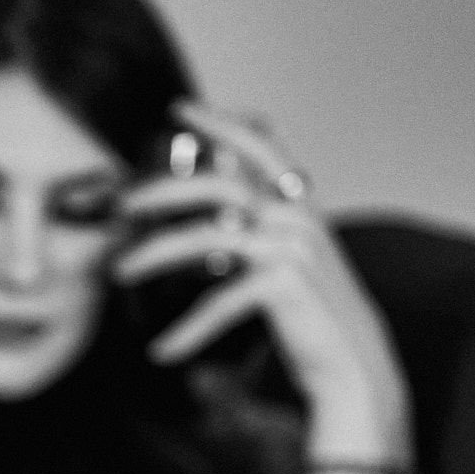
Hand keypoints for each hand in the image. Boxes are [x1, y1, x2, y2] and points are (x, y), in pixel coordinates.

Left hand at [110, 100, 413, 466]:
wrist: (354, 364)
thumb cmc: (313, 312)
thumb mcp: (287, 252)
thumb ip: (257, 215)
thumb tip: (219, 177)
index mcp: (298, 202)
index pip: (260, 144)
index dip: (220, 121)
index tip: (178, 109)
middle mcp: (297, 216)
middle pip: (217, 184)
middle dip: (161, 190)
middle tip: (123, 207)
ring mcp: (292, 246)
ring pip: (205, 236)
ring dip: (154, 253)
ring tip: (120, 272)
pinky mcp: (285, 284)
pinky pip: (219, 299)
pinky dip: (187, 330)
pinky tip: (162, 350)